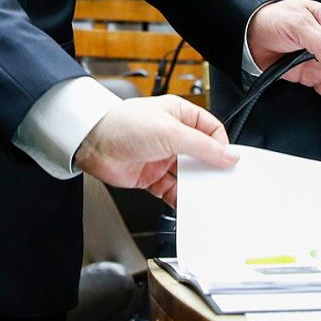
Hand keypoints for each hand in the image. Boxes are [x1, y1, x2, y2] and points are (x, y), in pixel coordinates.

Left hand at [75, 95, 238, 205]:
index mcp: (179, 115)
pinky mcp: (148, 176)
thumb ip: (202, 146)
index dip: (221, 146)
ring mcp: (160, 157)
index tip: (229, 162)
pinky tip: (184, 204)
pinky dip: (178, 199)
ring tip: (203, 196)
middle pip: (200, 156)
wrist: (91, 142)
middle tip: (220, 183)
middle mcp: (171, 135)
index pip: (211, 131)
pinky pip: (169, 190)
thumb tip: (228, 155)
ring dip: (194, 186)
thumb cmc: (124, 124)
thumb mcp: (171, 132)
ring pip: (185, 176)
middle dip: (209, 169)